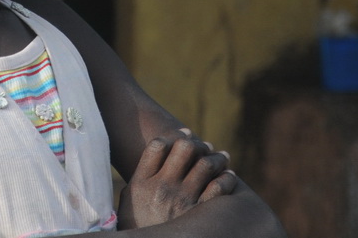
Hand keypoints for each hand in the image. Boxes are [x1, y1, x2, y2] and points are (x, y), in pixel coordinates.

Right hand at [117, 128, 237, 228]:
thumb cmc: (137, 223)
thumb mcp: (128, 198)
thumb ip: (139, 176)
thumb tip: (153, 154)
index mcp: (142, 181)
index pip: (158, 145)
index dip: (174, 134)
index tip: (184, 133)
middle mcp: (161, 187)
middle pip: (184, 149)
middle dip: (197, 143)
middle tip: (204, 145)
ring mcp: (181, 200)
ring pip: (205, 165)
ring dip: (216, 157)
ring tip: (222, 157)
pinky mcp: (198, 214)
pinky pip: (218, 189)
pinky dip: (227, 179)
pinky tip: (229, 177)